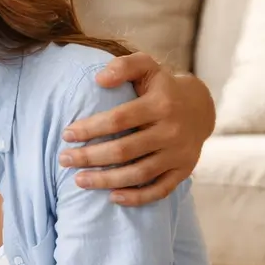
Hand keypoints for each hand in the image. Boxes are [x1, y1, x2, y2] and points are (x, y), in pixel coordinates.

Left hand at [59, 52, 214, 205]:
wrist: (200, 108)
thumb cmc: (161, 87)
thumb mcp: (146, 66)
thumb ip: (123, 66)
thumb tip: (99, 79)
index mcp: (160, 104)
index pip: (119, 119)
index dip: (90, 128)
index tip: (67, 134)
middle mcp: (172, 131)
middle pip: (125, 150)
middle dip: (90, 157)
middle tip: (64, 160)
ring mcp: (179, 153)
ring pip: (139, 174)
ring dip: (106, 180)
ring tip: (79, 181)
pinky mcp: (183, 171)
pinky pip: (159, 190)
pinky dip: (136, 198)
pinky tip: (112, 197)